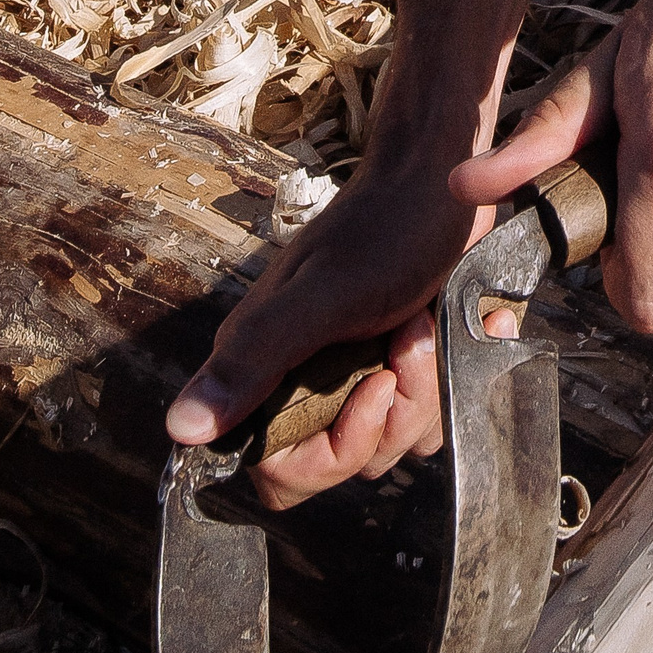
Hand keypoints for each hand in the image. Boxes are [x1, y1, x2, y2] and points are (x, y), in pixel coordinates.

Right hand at [165, 159, 495, 510]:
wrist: (440, 179)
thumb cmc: (383, 226)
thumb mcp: (323, 294)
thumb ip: (256, 357)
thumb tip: (179, 428)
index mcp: (267, 369)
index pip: (280, 473)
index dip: (331, 453)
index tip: (372, 389)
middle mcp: (307, 381)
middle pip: (349, 461)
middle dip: (394, 412)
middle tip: (410, 339)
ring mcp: (357, 376)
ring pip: (396, 439)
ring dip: (428, 387)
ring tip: (428, 321)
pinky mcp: (400, 366)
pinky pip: (431, 413)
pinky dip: (455, 374)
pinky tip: (474, 326)